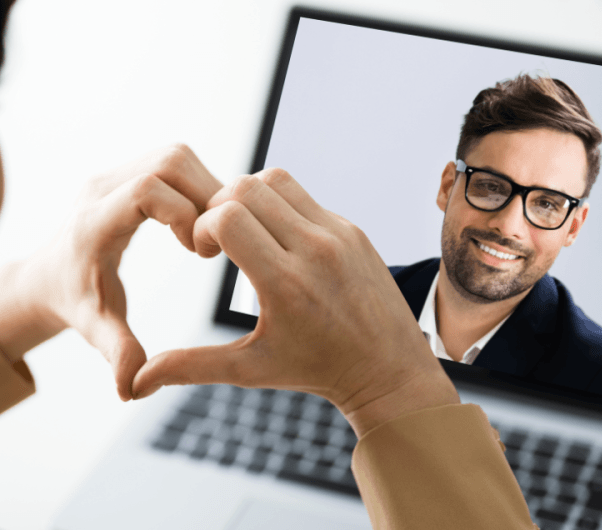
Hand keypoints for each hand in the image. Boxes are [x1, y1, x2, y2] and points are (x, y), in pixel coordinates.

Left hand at [24, 144, 221, 399]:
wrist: (49, 277)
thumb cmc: (76, 302)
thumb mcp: (98, 328)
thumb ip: (117, 351)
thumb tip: (131, 388)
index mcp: (95, 224)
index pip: (146, 191)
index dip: (184, 214)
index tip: (196, 252)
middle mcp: (103, 189)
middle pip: (170, 161)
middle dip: (206, 195)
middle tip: (215, 240)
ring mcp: (116, 176)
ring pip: (177, 156)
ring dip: (206, 188)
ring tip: (210, 232)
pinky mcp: (129, 173)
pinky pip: (175, 163)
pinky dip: (198, 186)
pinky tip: (200, 223)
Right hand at [132, 168, 458, 435]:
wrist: (386, 369)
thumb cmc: (316, 370)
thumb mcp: (251, 370)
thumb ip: (190, 366)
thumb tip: (134, 382)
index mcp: (285, 283)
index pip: (226, 216)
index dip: (202, 227)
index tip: (206, 253)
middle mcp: (315, 250)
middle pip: (246, 187)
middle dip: (219, 206)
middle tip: (221, 240)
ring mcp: (339, 235)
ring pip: (277, 181)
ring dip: (250, 198)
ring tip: (248, 235)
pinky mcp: (353, 230)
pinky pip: (305, 197)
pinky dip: (282, 207)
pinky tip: (279, 241)